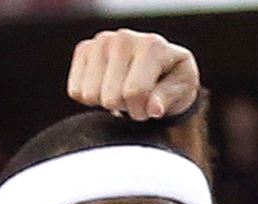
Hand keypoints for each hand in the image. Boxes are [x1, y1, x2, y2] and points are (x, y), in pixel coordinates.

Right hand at [67, 29, 199, 120]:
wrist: (160, 66)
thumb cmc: (173, 81)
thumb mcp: (182, 91)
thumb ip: (167, 99)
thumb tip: (154, 109)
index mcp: (152, 47)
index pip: (134, 93)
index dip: (142, 111)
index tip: (152, 110)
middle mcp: (124, 38)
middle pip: (110, 98)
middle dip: (126, 108)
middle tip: (139, 100)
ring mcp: (101, 41)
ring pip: (90, 95)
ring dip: (109, 104)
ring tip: (125, 92)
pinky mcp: (84, 49)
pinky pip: (76, 91)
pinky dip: (92, 98)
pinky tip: (109, 87)